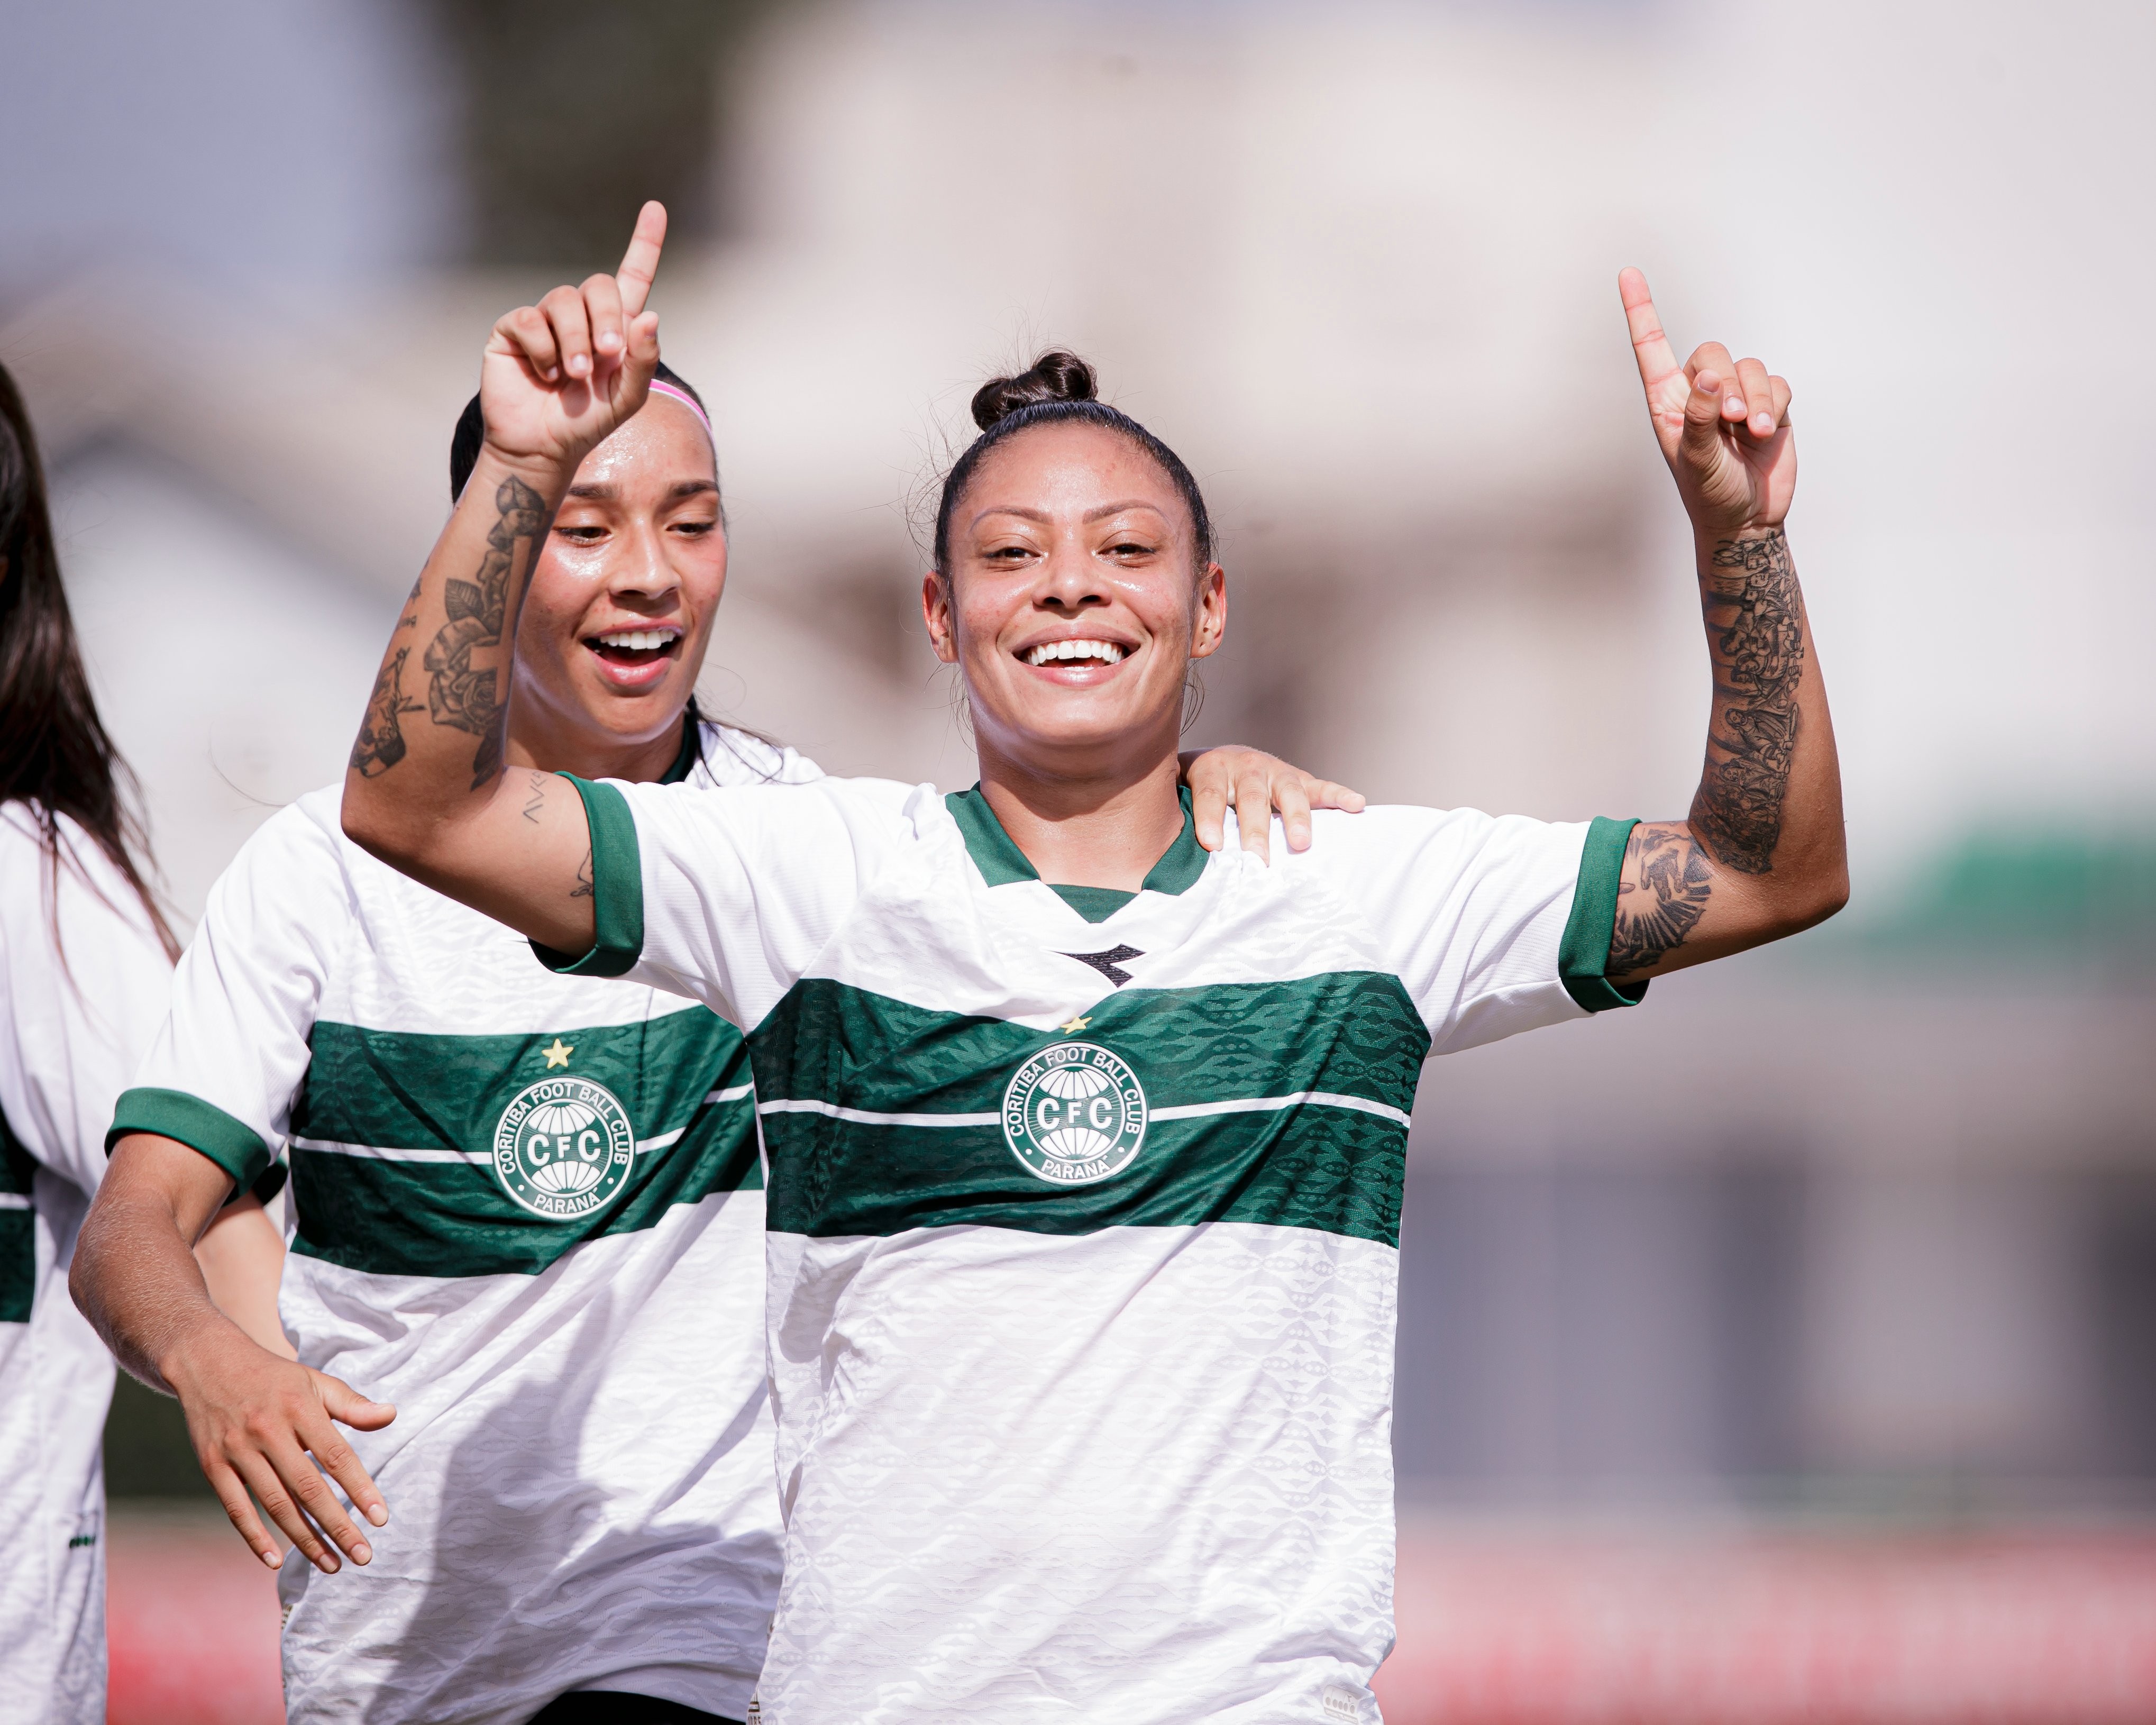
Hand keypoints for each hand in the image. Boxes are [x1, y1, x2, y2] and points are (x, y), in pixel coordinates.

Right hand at [164, 1317, 396, 1573]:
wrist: (208, 1361)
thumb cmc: (274, 1377)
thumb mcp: (315, 1381)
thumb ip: (351, 1404)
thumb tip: (391, 1414)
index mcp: (300, 1408)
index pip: (336, 1456)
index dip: (359, 1488)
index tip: (381, 1519)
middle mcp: (268, 1431)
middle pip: (307, 1488)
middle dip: (337, 1525)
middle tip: (363, 1556)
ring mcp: (237, 1451)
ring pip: (275, 1505)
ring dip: (304, 1539)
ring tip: (331, 1563)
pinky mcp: (213, 1466)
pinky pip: (236, 1508)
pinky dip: (254, 1537)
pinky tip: (274, 1561)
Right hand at [478, 200, 668, 475]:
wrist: (542, 447)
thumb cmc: (586, 422)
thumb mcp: (626, 398)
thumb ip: (642, 360)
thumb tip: (650, 317)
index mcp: (613, 328)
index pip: (631, 277)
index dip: (644, 243)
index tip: (655, 208)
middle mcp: (579, 317)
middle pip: (597, 285)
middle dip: (606, 319)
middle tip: (606, 355)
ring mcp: (544, 320)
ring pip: (563, 301)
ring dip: (574, 341)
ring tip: (573, 376)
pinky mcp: (512, 329)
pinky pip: (529, 319)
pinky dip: (542, 349)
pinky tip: (545, 374)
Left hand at [1182, 747, 1365, 861]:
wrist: (1218, 759)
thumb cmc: (1195, 787)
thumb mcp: (1177, 792)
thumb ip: (1173, 813)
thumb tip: (1156, 851)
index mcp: (1210, 769)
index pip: (1209, 794)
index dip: (1210, 818)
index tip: (1213, 845)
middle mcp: (1244, 766)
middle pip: (1250, 798)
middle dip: (1254, 830)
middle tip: (1256, 859)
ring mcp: (1274, 771)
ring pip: (1287, 792)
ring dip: (1296, 817)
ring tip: (1301, 843)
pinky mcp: (1297, 778)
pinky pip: (1320, 786)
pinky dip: (1339, 795)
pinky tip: (1357, 804)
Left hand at [1620, 268, 1794, 539]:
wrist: (1747, 520)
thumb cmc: (1709, 494)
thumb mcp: (1696, 460)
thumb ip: (1699, 418)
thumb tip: (1708, 375)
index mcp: (1669, 401)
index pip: (1652, 347)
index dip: (1640, 310)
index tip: (1627, 273)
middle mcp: (1701, 392)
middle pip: (1713, 351)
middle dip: (1726, 381)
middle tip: (1729, 419)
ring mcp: (1737, 397)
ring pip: (1749, 367)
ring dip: (1754, 399)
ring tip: (1749, 433)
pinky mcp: (1770, 406)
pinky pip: (1778, 384)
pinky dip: (1774, 405)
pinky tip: (1765, 432)